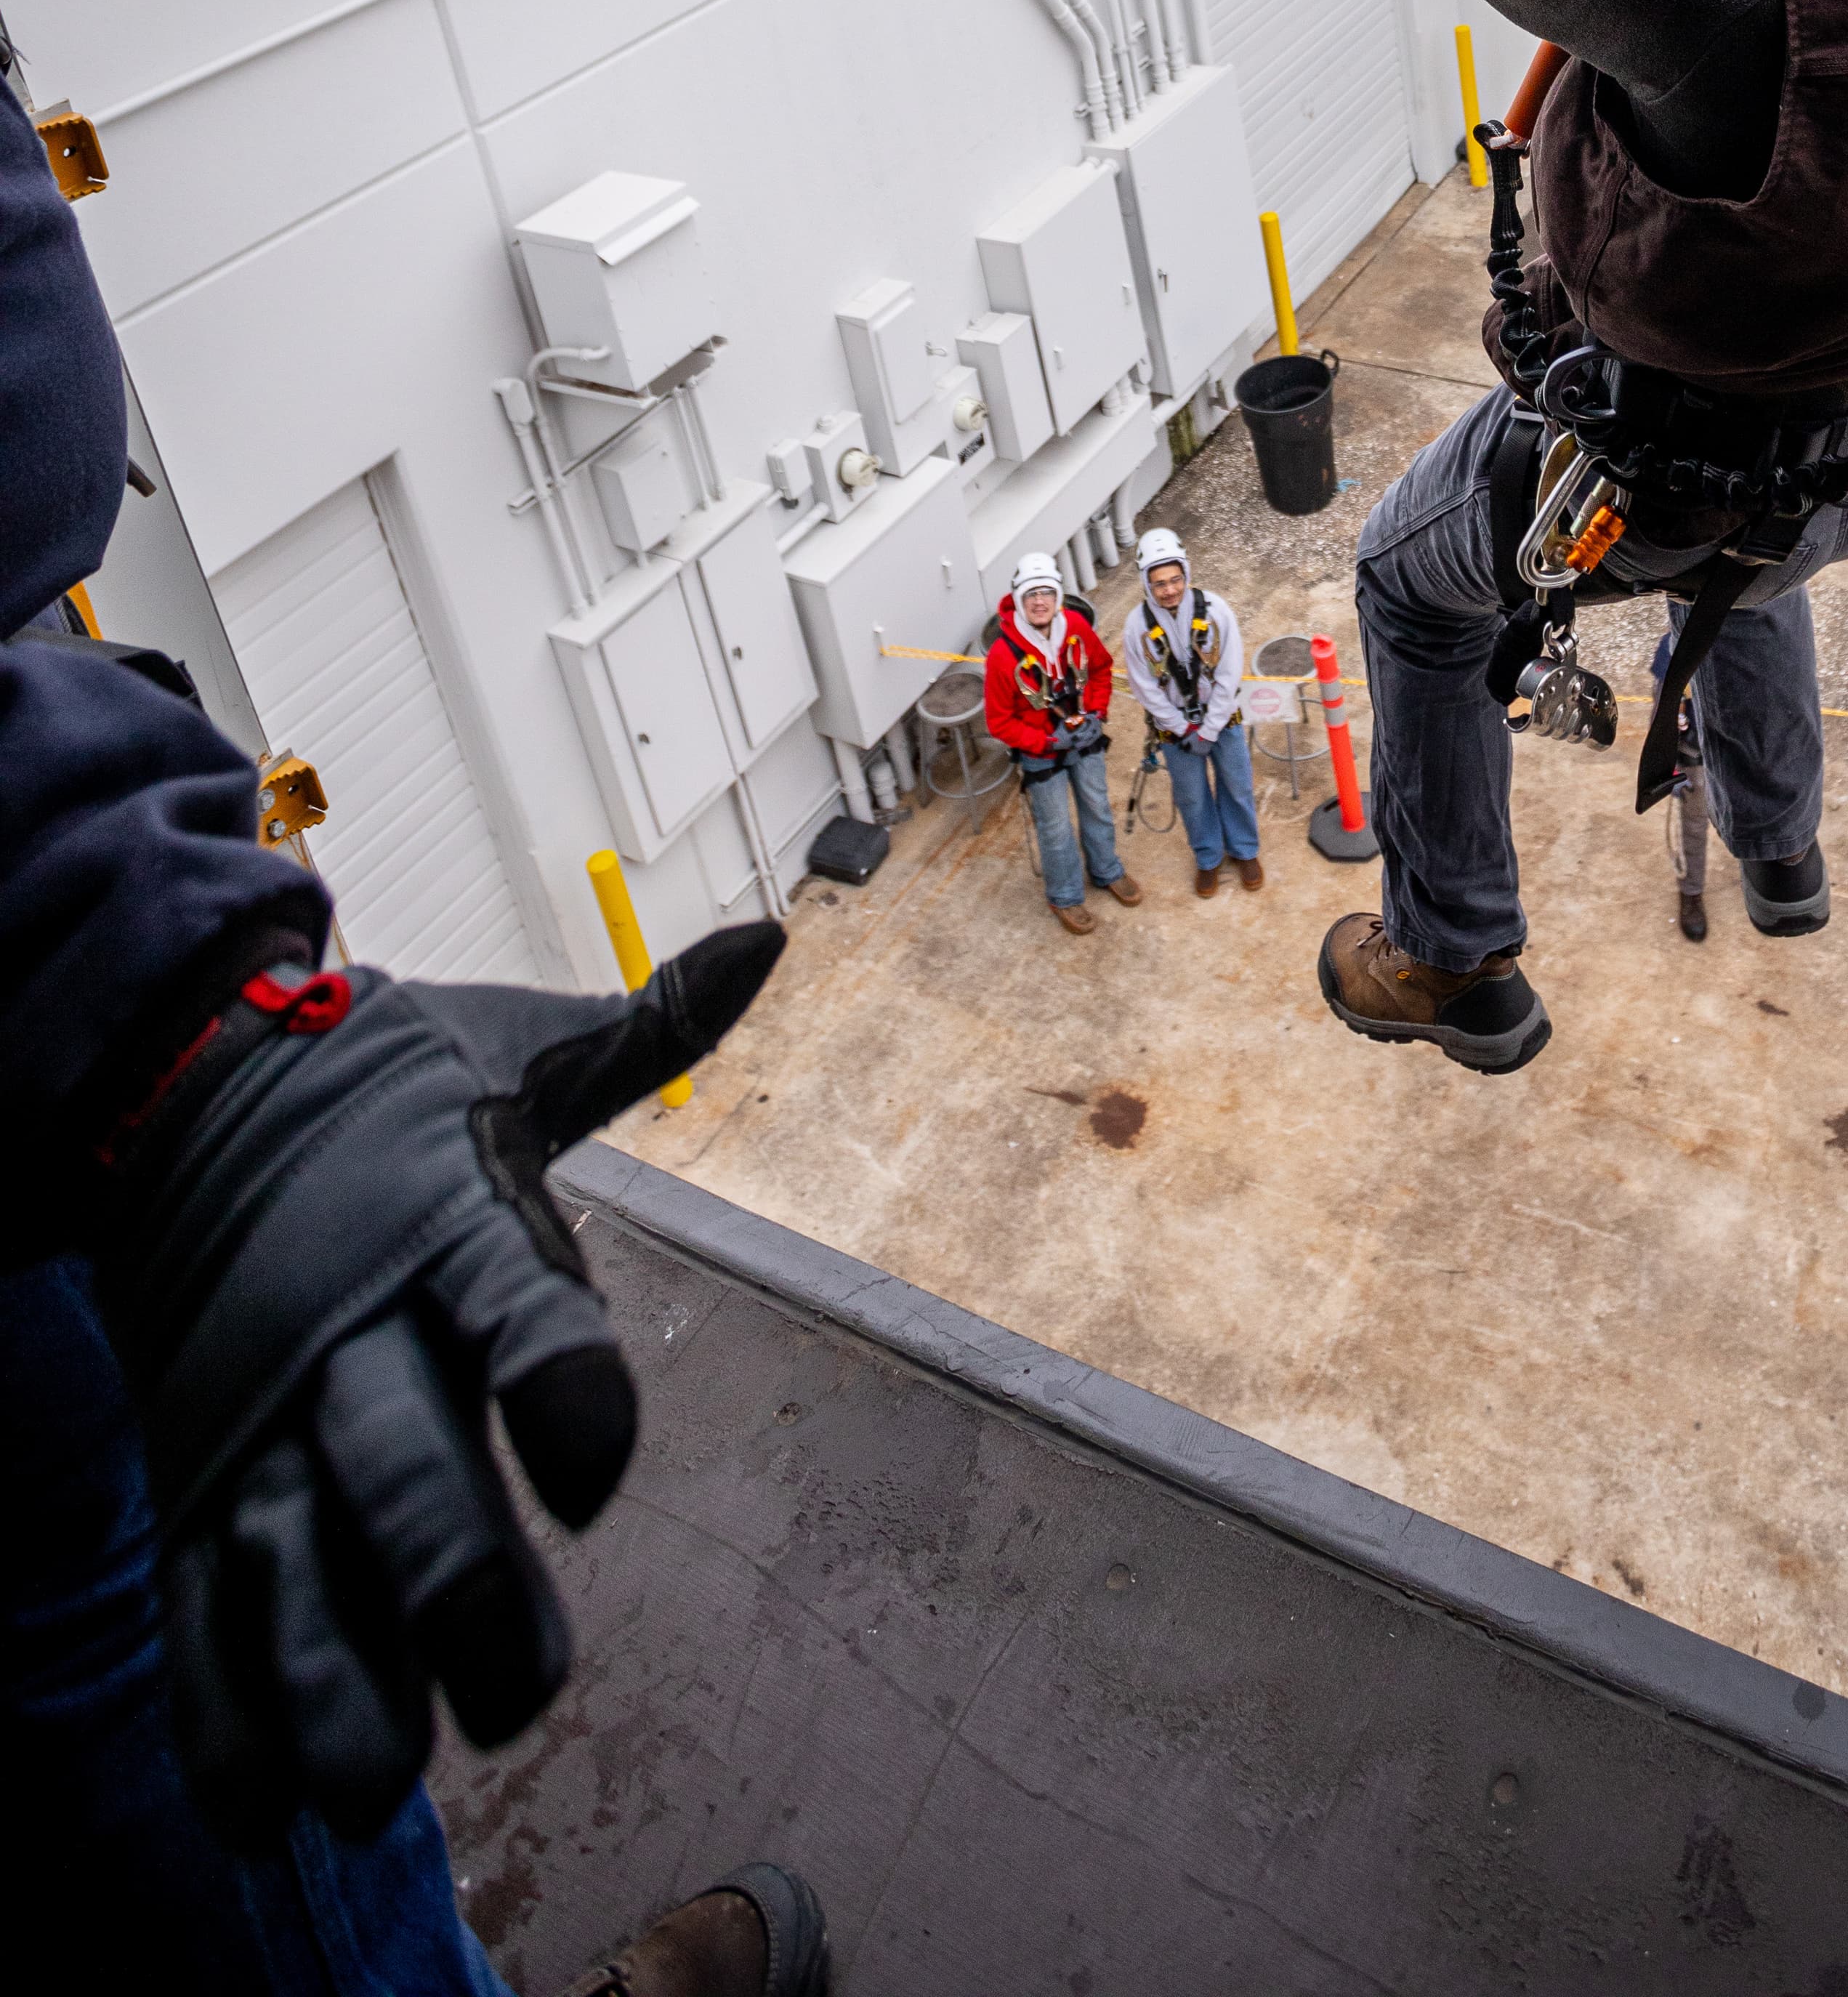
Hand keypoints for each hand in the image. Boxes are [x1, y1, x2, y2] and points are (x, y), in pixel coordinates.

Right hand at [87, 927, 781, 1848]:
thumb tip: (769, 945)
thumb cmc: (379, 1083)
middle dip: (452, 1583)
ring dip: (333, 1680)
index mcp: (442, 1221)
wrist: (177, 1082)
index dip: (557, 1384)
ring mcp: (259, 1414)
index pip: (514, 1306)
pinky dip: (219, 1707)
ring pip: (293, 1563)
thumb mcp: (504, 1053)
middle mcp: (348, 1329)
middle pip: (400, 1470)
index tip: (597, 1468)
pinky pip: (201, 1604)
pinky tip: (255, 1802)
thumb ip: (642, 1031)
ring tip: (382, 1785)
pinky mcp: (197, 1473)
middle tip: (517, 1688)